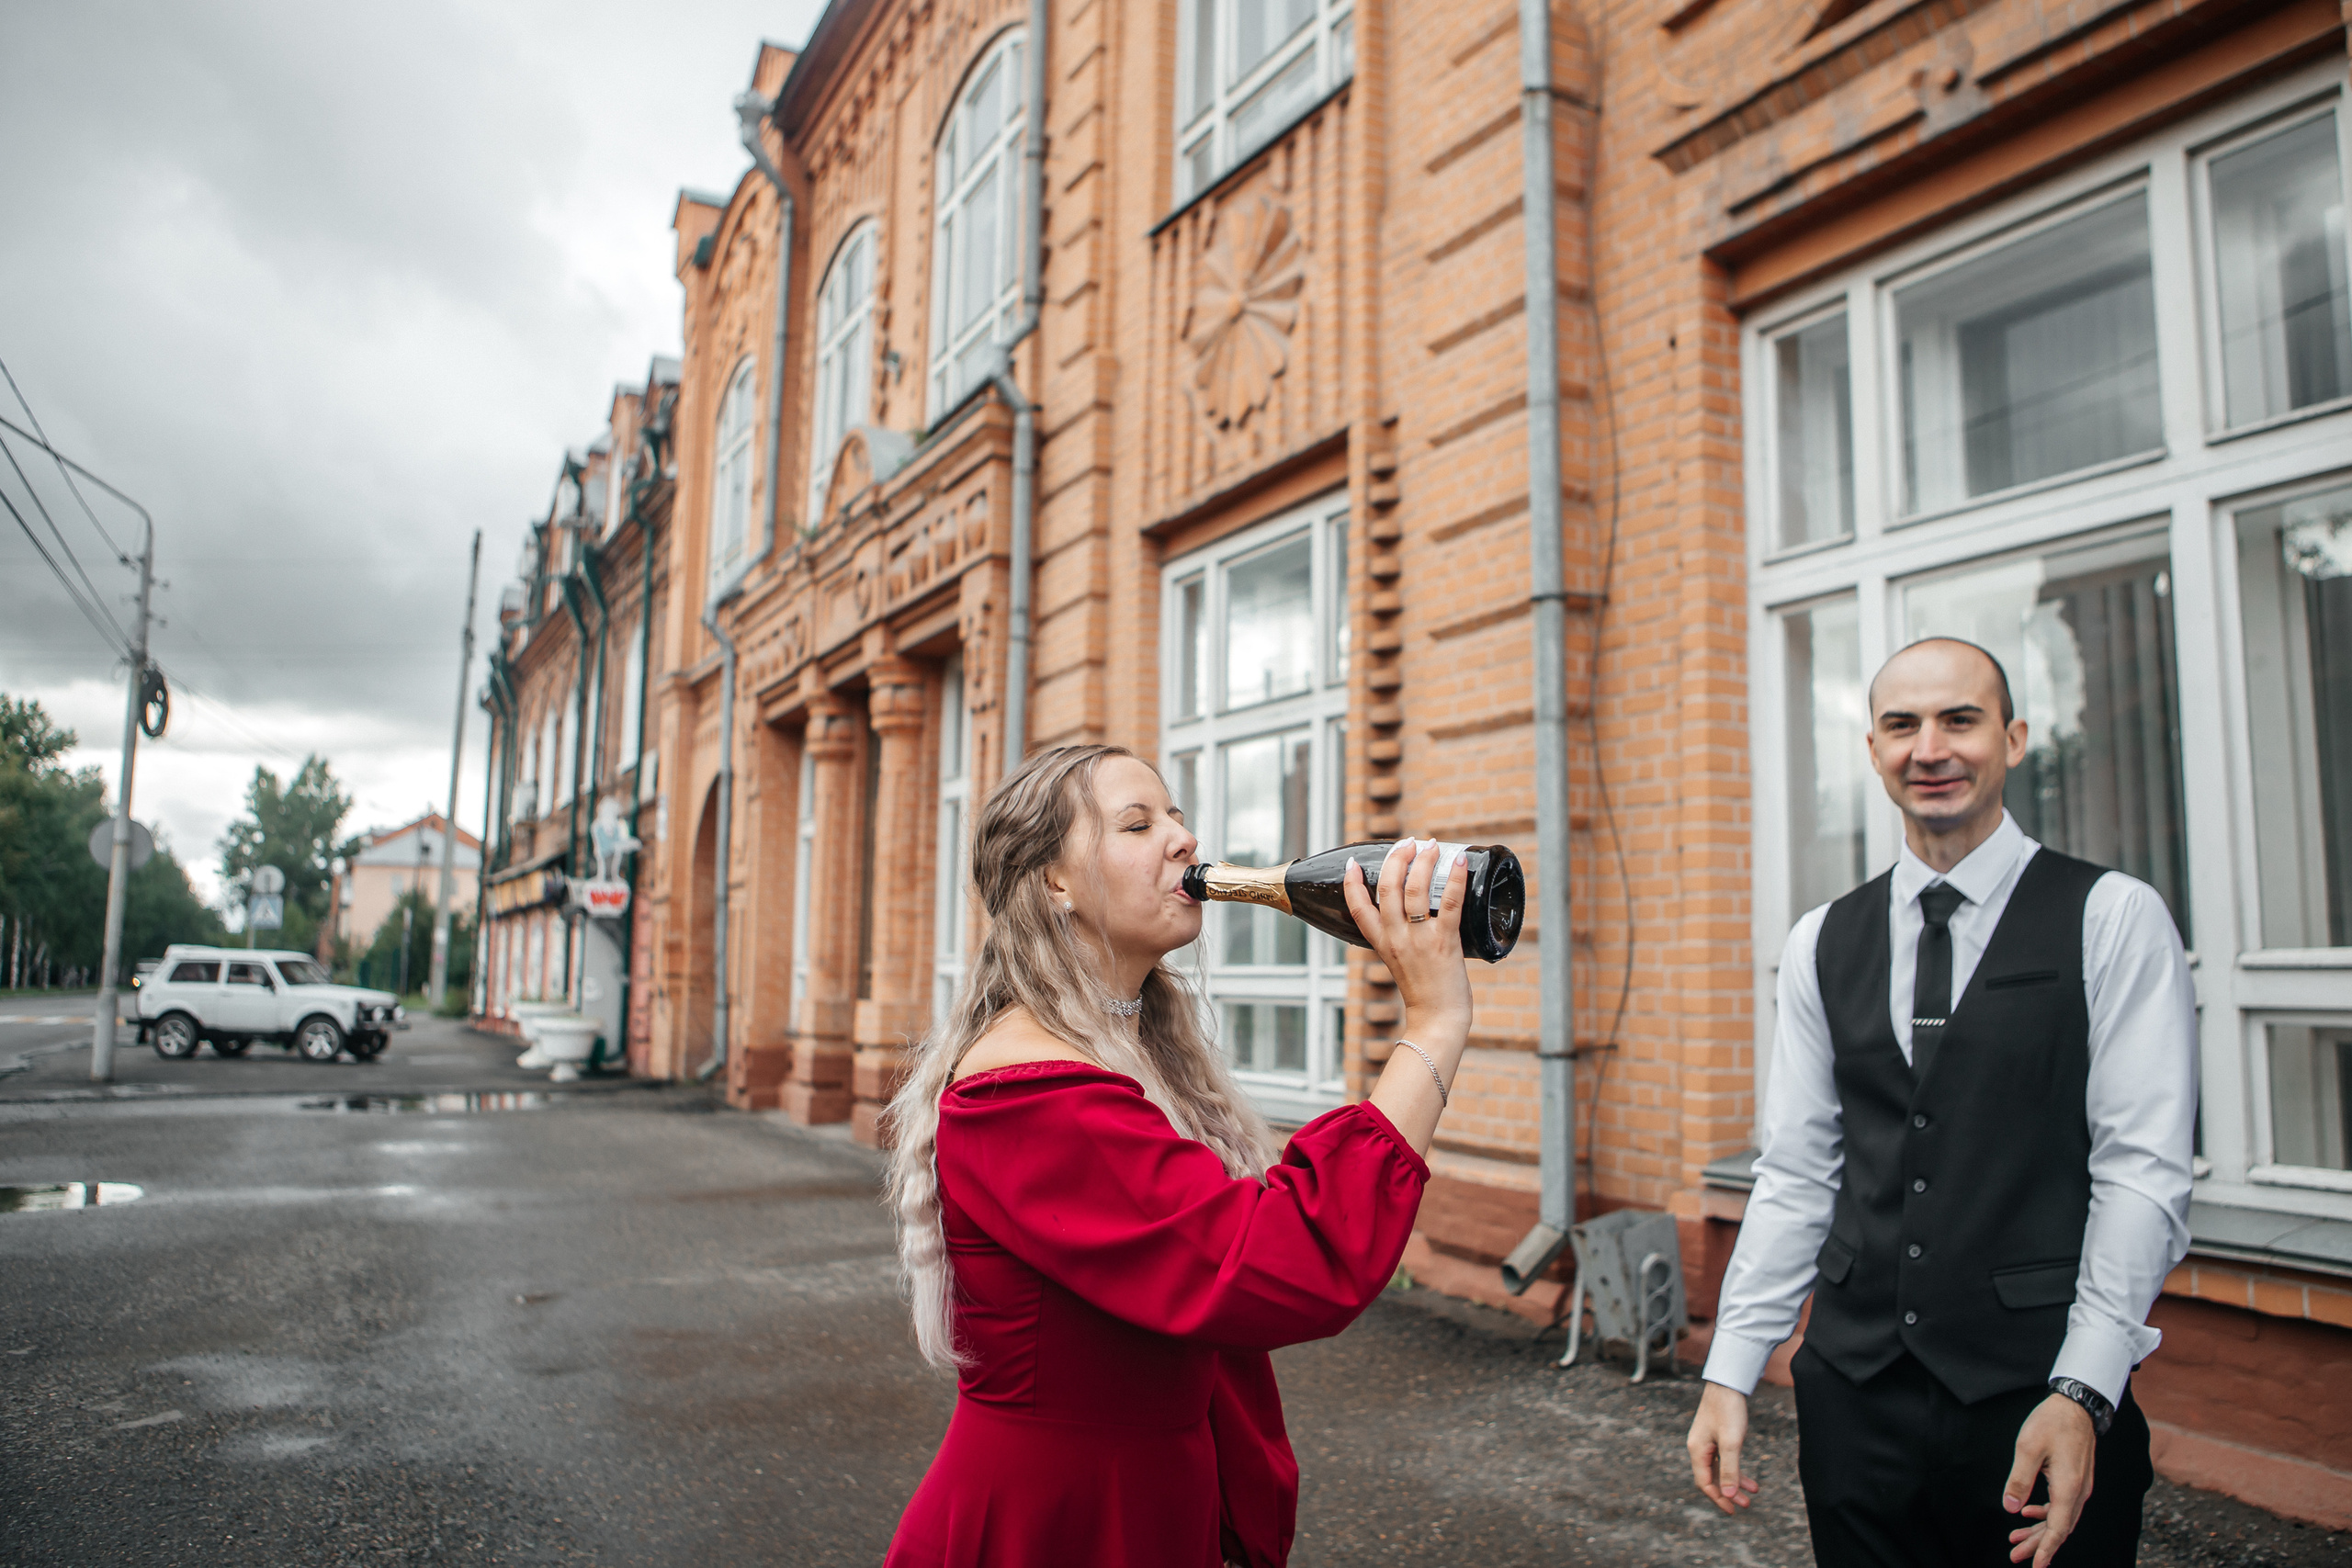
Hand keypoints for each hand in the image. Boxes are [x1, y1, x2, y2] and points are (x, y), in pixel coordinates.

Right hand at [1342, 840, 1471, 1038]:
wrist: (1437, 1020)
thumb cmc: (1425, 994)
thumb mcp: (1401, 964)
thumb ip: (1402, 940)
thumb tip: (1415, 916)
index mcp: (1382, 944)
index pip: (1358, 909)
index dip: (1351, 884)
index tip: (1351, 863)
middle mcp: (1396, 939)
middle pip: (1387, 889)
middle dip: (1396, 859)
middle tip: (1407, 843)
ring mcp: (1419, 939)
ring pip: (1415, 889)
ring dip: (1423, 861)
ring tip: (1429, 845)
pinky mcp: (1444, 941)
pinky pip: (1448, 902)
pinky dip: (1455, 878)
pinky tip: (1459, 861)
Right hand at [1687, 1382, 1759, 1513]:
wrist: (1728, 1383)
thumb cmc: (1728, 1410)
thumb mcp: (1731, 1442)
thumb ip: (1730, 1469)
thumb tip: (1728, 1495)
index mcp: (1697, 1450)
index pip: (1705, 1483)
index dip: (1719, 1498)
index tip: (1734, 1510)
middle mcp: (1699, 1448)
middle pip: (1712, 1478)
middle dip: (1728, 1493)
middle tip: (1746, 1505)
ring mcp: (1707, 1442)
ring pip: (1720, 1469)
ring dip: (1735, 1482)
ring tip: (1753, 1491)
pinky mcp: (1715, 1436)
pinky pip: (1724, 1459)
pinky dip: (1736, 1469)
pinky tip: (1749, 1476)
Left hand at [2004, 1393, 2095, 1565]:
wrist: (2076, 1405)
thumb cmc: (2052, 1423)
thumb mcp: (2028, 1448)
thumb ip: (2019, 1479)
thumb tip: (2010, 1507)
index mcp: (2068, 1487)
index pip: (2058, 1528)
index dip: (2046, 1549)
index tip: (2035, 1565)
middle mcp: (2078, 1491)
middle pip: (2059, 1528)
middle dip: (2037, 1544)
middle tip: (2015, 1555)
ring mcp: (2079, 1486)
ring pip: (2060, 1518)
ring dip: (2039, 1530)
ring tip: (2016, 1539)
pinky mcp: (2075, 1479)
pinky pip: (2062, 1505)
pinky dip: (2045, 1514)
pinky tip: (2027, 1514)